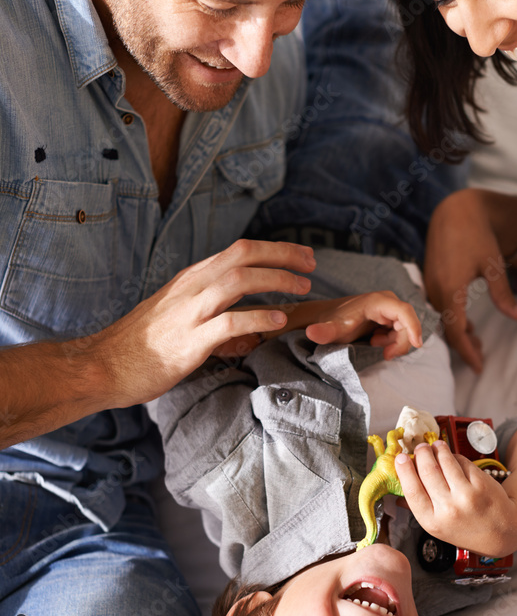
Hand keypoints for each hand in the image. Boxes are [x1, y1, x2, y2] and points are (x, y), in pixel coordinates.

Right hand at [95, 239, 315, 406]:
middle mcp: (192, 287)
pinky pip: (230, 322)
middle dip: (284, 256)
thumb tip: (247, 325)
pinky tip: (278, 320)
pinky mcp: (190, 341)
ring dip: (277, 281)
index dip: (276, 250)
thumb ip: (211, 312)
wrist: (104, 366)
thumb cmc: (141, 345)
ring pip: (240, 280)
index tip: (302, 256)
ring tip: (303, 288)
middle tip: (312, 266)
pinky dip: (259, 317)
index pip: (239, 250)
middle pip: (245, 255)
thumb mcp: (178, 315)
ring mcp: (190, 312)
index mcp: (191, 278)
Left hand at [304, 291, 422, 359]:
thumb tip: (311, 332)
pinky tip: (375, 341)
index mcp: (378, 301)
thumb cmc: (332, 322)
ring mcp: (389, 308)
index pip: (404, 311)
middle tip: (386, 355)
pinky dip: (391, 340)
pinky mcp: (388, 315)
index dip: (414, 327)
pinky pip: (400, 330)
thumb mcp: (331, 329)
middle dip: (400, 342)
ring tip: (374, 344)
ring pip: (404, 328)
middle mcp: (387, 301)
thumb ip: (324, 332)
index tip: (417, 344)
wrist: (329, 317)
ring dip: (394, 342)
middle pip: (407, 323)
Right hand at [394, 439, 515, 555]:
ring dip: (437, 449)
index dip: (404, 471)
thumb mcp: (438, 525)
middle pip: (427, 471)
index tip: (401, 458)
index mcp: (432, 521)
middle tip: (420, 448)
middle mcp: (448, 509)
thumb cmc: (465, 527)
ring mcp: (466, 495)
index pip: (412, 491)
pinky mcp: (480, 484)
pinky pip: (462, 462)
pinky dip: (454, 456)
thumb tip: (399, 480)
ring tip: (435, 446)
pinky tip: (452, 457)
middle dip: (421, 454)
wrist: (501, 531)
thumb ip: (419, 504)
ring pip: (445, 462)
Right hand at [423, 190, 516, 371]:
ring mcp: (430, 285)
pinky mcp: (429, 279)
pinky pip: (438, 307)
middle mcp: (436, 290)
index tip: (479, 367)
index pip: (456, 332)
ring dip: (458, 331)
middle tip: (483, 356)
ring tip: (477, 339)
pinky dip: (451, 318)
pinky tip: (465, 320)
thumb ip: (504, 296)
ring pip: (442, 319)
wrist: (456, 211)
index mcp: (451, 289)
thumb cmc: (478, 235)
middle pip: (447, 329)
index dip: (467, 352)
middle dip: (464, 345)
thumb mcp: (495, 267)